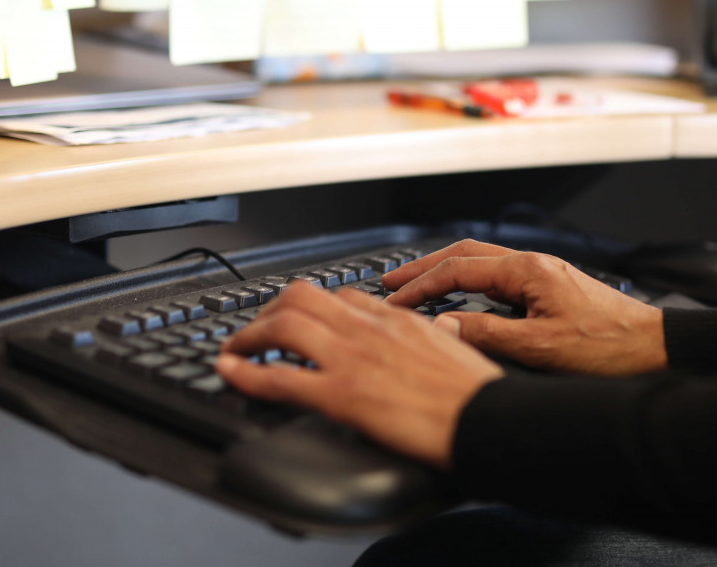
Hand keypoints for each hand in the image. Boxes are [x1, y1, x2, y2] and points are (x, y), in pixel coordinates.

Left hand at [215, 283, 502, 469]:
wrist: (488, 421)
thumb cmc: (478, 394)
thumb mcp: (462, 346)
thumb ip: (443, 331)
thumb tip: (445, 324)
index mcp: (397, 320)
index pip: (343, 295)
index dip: (313, 304)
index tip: (300, 317)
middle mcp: (368, 330)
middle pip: (302, 297)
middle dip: (270, 310)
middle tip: (257, 329)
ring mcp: (351, 359)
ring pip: (282, 325)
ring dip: (249, 335)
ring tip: (236, 348)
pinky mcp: (341, 395)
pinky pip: (279, 376)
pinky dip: (245, 372)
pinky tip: (229, 372)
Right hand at [384, 239, 667, 376]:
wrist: (657, 350)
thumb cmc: (611, 348)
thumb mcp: (542, 347)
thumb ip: (489, 334)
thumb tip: (446, 326)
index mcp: (528, 270)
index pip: (458, 268)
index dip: (420, 285)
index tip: (394, 301)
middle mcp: (534, 265)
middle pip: (465, 254)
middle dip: (424, 267)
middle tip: (391, 283)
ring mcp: (543, 275)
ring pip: (482, 264)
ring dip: (446, 274)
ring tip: (418, 289)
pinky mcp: (551, 289)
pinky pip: (499, 279)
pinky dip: (470, 285)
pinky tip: (462, 300)